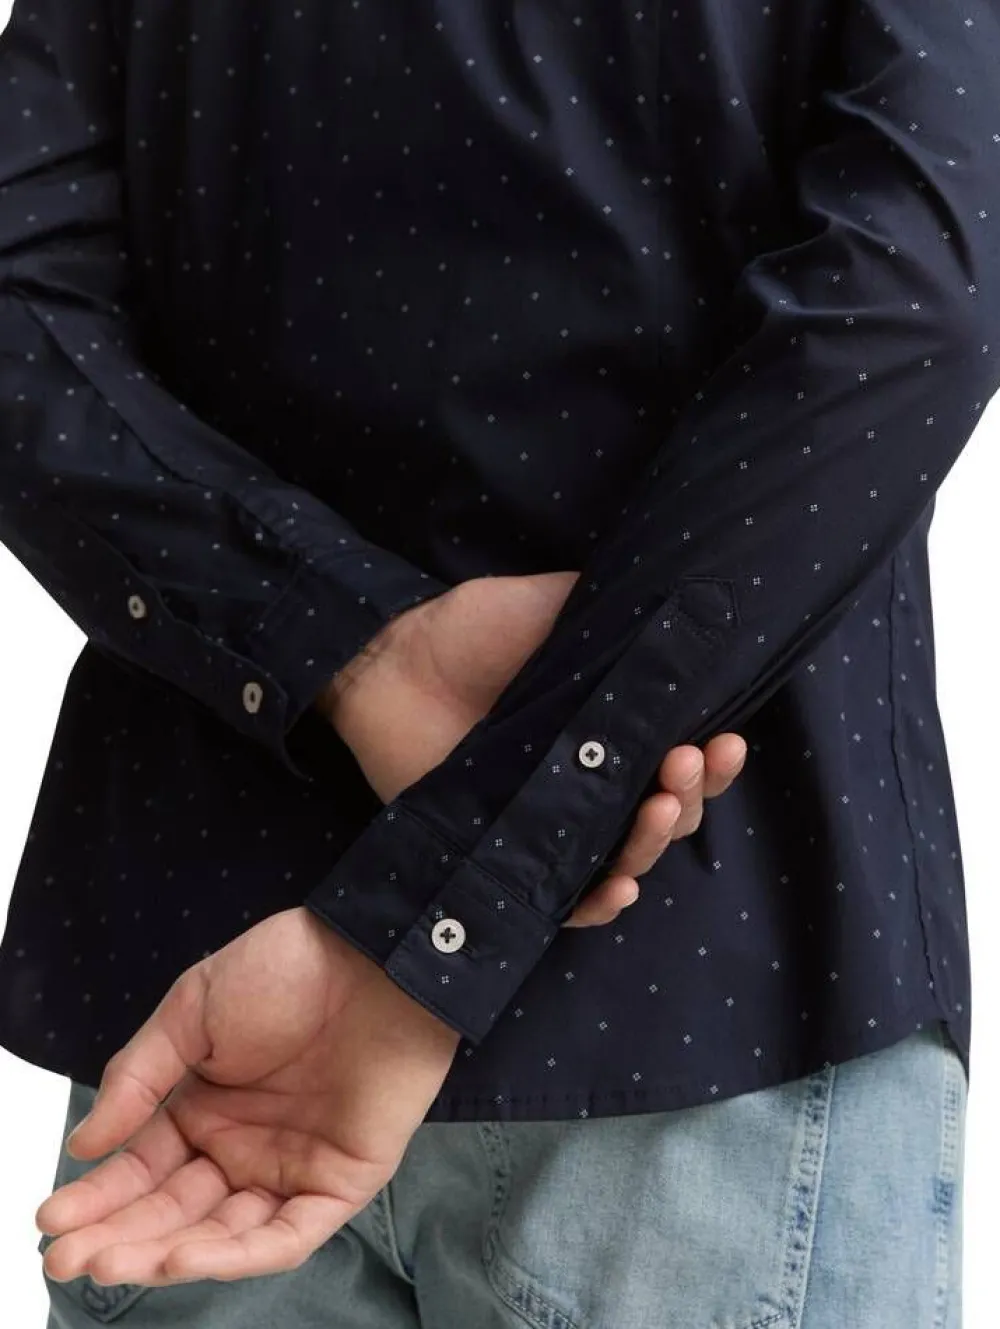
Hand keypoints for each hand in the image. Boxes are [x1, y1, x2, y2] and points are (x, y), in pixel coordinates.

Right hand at [36, 906, 460, 1286]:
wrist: (372, 953)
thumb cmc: (287, 968)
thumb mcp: (194, 1010)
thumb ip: (139, 1076)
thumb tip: (84, 1143)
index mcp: (205, 1108)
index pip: (142, 1169)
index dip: (98, 1196)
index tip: (51, 1217)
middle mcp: (243, 1147)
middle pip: (174, 1210)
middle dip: (120, 1237)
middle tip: (68, 1258)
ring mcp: (292, 1167)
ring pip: (223, 1234)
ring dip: (167, 1253)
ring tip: (114, 1262)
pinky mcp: (340, 1182)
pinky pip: (286, 1234)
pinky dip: (238, 1254)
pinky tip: (182, 1256)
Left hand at [319, 573, 746, 927]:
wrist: (392, 661)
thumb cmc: (474, 632)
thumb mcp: (554, 606)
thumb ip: (616, 618)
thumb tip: (684, 611)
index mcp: (614, 732)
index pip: (684, 761)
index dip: (715, 761)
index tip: (725, 741)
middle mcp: (594, 784)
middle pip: (670, 813)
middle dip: (693, 795)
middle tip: (683, 762)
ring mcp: (554, 824)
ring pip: (630, 857)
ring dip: (657, 841)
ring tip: (658, 807)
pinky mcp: (510, 857)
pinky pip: (566, 901)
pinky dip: (601, 902)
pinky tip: (623, 885)